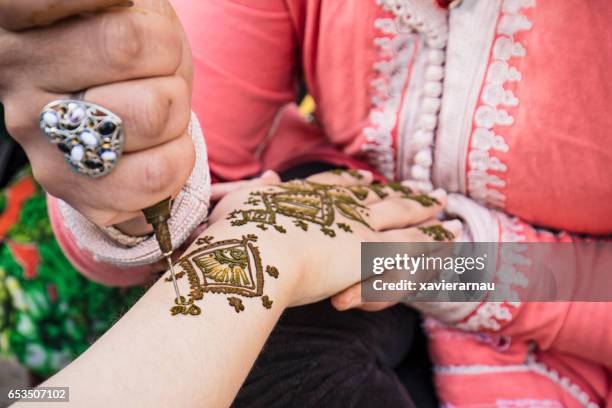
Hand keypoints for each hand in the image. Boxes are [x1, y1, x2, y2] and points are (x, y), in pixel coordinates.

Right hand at [0, 0, 193, 228]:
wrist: (125, 105)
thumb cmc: (132, 40)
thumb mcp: (132, 5)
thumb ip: (124, 5)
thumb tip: (124, 8)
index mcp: (17, 13)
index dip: (101, 0)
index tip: (122, 3)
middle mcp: (12, 69)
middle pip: (127, 45)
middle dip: (167, 56)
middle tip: (156, 66)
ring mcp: (32, 132)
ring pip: (152, 113)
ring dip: (177, 110)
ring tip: (154, 105)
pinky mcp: (65, 183)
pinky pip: (155, 175)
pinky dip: (179, 157)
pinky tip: (158, 146)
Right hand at [207, 170, 460, 306]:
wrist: (253, 256)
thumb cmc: (238, 234)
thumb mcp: (240, 206)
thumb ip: (258, 192)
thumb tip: (268, 178)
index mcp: (307, 197)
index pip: (337, 188)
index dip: (353, 185)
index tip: (366, 181)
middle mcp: (339, 207)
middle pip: (377, 196)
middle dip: (399, 193)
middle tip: (422, 190)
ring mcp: (359, 227)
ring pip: (403, 215)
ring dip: (423, 208)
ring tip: (443, 203)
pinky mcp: (374, 250)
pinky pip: (415, 245)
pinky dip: (436, 239)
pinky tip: (455, 234)